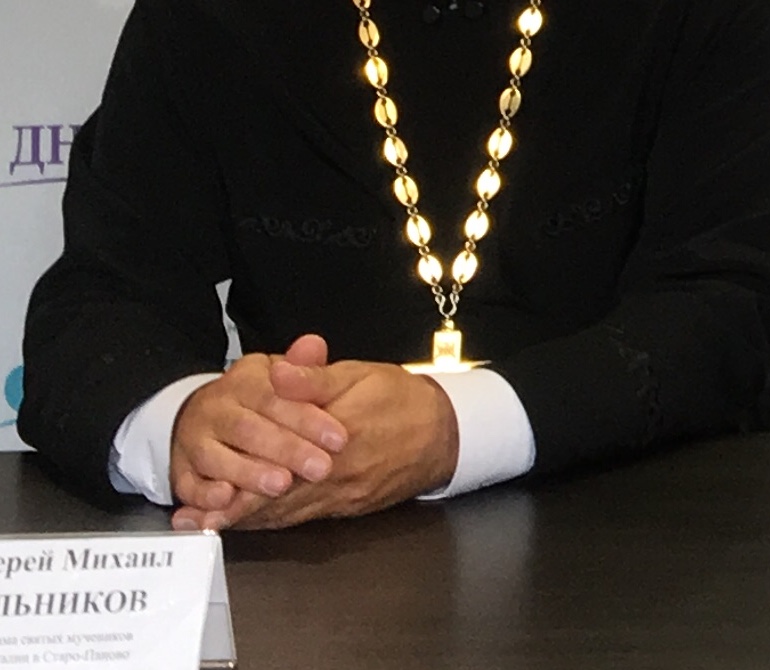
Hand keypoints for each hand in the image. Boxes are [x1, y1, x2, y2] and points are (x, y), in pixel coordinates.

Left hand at [172, 337, 458, 529]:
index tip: (203, 493)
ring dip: (246, 522)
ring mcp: (343, 497)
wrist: (447, 432)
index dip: (237, 484)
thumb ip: (314, 379)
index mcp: (336, 441)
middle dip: (231, 512)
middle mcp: (336, 477)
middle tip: (193, 521)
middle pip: (275, 501)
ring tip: (208, 527)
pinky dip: (273, 522)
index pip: (278, 467)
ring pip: (286, 515)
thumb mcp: (361, 375)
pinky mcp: (348, 507)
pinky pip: (303, 518)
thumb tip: (276, 372)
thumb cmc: (402, 399)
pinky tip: (252, 522)